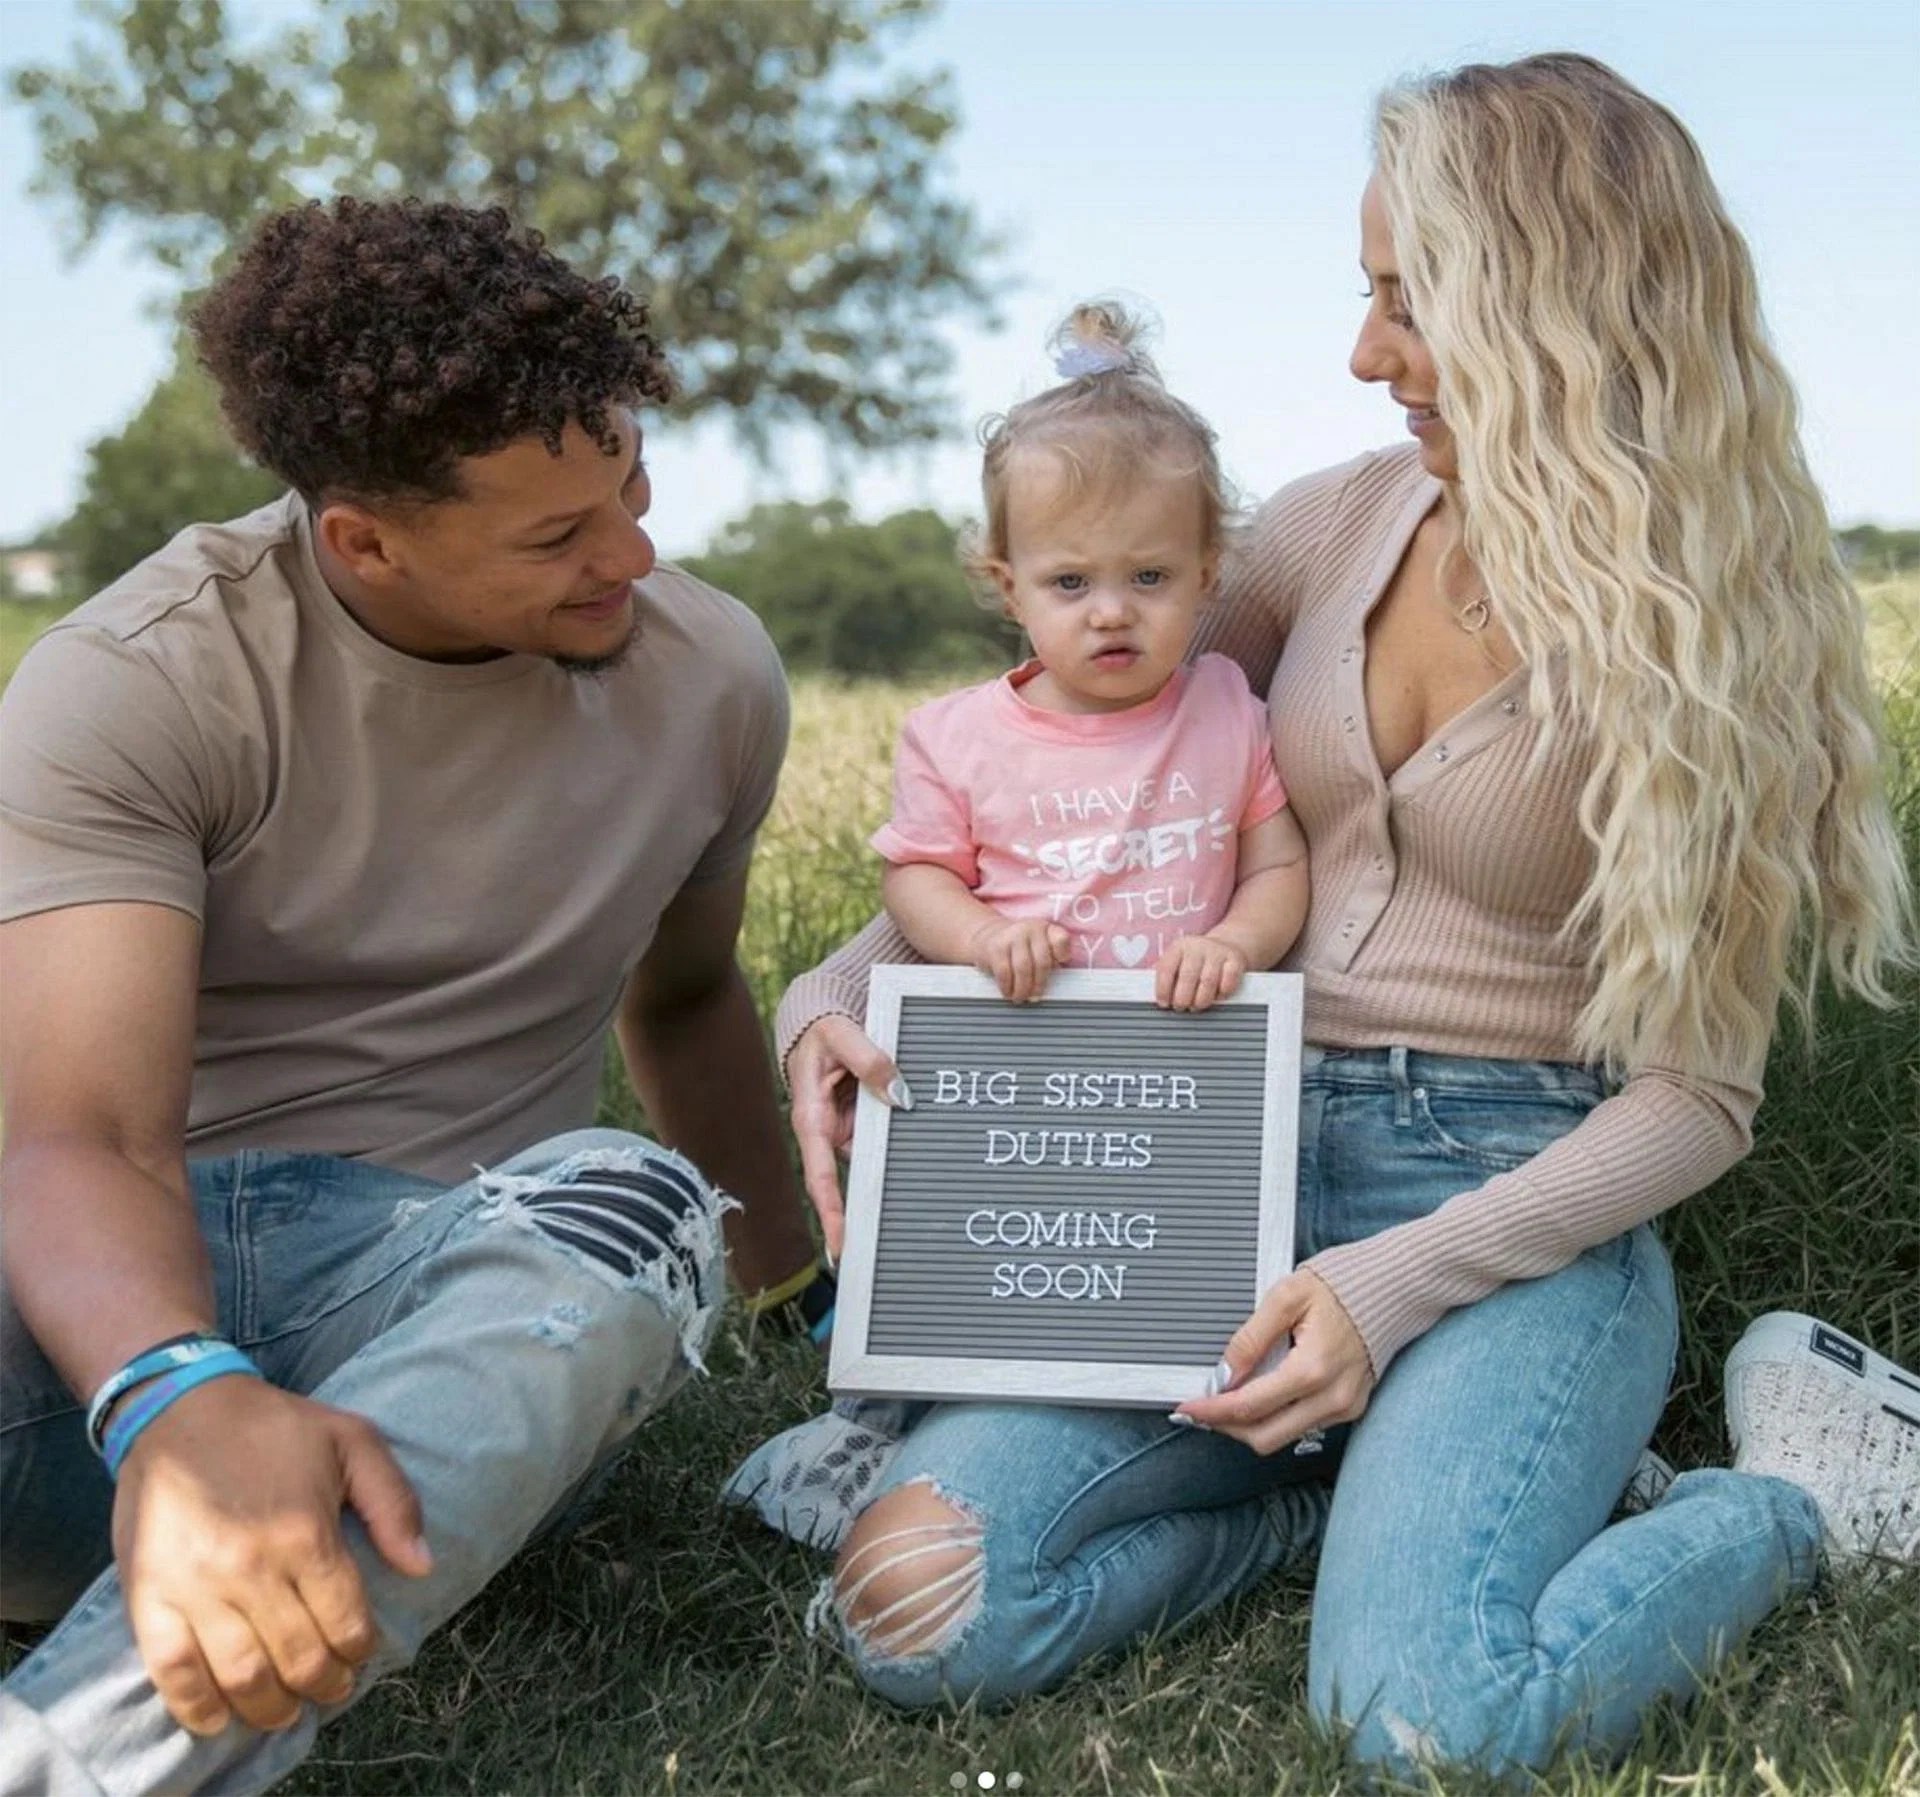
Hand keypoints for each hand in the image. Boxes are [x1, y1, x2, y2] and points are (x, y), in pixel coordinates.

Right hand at [112, 1373, 432, 1735]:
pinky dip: (196, 1707)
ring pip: (242, 1676)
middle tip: (332, 1689)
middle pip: (299, 1659)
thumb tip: (423, 1566)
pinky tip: (219, 1717)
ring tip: (286, 1710)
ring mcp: (196, 1589)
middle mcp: (252, 1569)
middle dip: (325, 1685)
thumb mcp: (353, 1440)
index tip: (361, 1655)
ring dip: (270, 1708)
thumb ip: (394, 1502)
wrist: (180, 1408)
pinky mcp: (148, 1598)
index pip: (345, 1621)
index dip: (360, 1650)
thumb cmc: (274, 1425)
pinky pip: (172, 1671)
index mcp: (306, 1533)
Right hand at [786, 1012, 903, 1258]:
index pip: (820, 1176)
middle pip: (851, 1179)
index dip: (831, 1212)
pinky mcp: (866, 1122)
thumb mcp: (841, 1035)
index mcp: (812, 1118)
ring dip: (895, 1173)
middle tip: (891, 1247)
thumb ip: (869, 1060)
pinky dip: (901, 1145)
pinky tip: (930, 1155)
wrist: (822, 1022)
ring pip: (875, 1158)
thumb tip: (900, 1094)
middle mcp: (829, 1132)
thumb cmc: (822, 1032)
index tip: (842, 1245)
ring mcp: (849, 1129)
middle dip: (868, 1211)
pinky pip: (885, 1139)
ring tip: (925, 1200)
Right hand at [969, 917, 1070, 1002]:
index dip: (1063, 954)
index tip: (1059, 967)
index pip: (1060, 940)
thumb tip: (1055, 981)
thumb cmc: (1019, 948)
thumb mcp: (1038, 946)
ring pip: (1023, 968)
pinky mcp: (996, 947)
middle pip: (1041, 961)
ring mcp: (1012, 936)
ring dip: (1023, 988)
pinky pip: (1005, 972)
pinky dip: (1007, 987)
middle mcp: (1030, 928)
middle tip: (1035, 997)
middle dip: (1039, 983)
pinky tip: (1008, 992)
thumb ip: (1050, 958)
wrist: (987, 936)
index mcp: (1045, 929)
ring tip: (1021, 998)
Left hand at [1154, 933, 1247, 1010]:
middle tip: (1181, 1008)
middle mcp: (1197, 946)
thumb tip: (1147, 993)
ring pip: (1208, 981)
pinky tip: (1216, 998)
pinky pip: (1228, 981)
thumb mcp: (1178, 961)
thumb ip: (1165, 975)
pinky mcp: (1236, 960)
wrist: (1227, 945)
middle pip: (1187, 976)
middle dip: (1182, 997)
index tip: (1163, 1004)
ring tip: (1196, 1006)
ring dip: (1201, 1000)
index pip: (1166, 968)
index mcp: (1178, 947)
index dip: (1163, 989)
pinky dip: (1222, 994)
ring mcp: (1218, 952)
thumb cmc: (1196, 961)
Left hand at [1175, 1269, 1374, 1454]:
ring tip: (1231, 1395)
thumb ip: (1251, 1339)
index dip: (1212, 1411)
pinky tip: (1264, 1390)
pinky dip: (1277, 1415)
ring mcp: (1345, 1408)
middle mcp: (1332, 1399)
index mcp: (1312, 1369)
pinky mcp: (1351, 1409)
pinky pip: (1304, 1425)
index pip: (1250, 1407)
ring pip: (1284, 1436)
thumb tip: (1223, 1375)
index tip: (1186, 1408)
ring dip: (1251, 1423)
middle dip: (1227, 1426)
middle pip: (1265, 1437)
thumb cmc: (1339, 1285)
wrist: (1392, 1288)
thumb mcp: (1286, 1297)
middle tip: (1203, 1407)